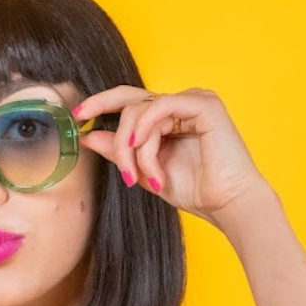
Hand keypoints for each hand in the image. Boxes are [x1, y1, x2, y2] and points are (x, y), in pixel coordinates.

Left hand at [74, 84, 271, 224]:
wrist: (228, 204)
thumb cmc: (196, 191)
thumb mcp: (145, 172)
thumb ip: (121, 153)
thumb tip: (90, 136)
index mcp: (168, 118)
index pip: (129, 102)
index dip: (101, 104)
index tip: (78, 117)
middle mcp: (179, 105)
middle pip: (130, 102)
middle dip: (107, 122)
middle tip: (87, 130)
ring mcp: (192, 101)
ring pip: (141, 111)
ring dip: (133, 149)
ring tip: (141, 177)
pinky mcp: (203, 104)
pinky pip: (161, 107)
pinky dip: (147, 131)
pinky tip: (143, 150)